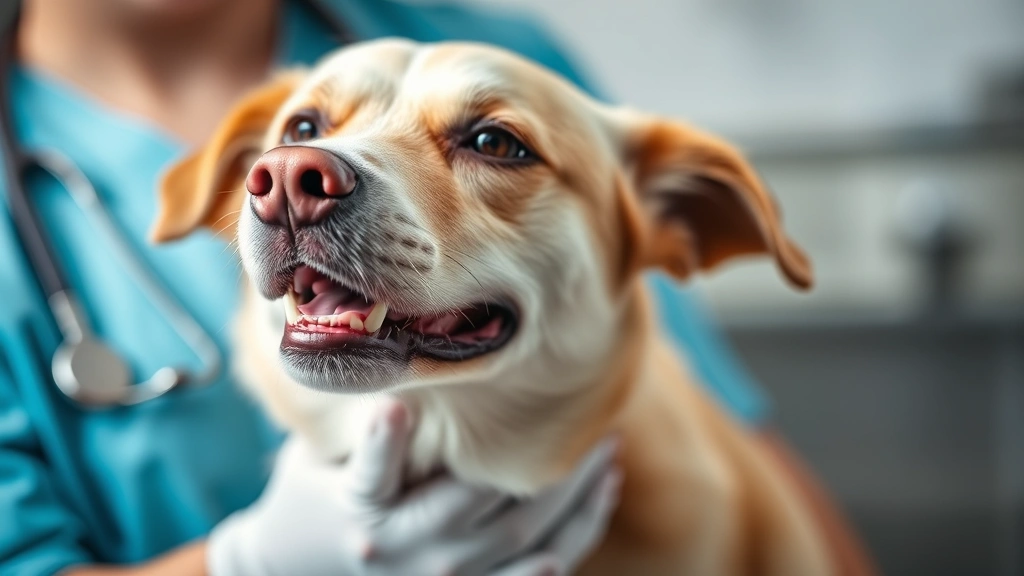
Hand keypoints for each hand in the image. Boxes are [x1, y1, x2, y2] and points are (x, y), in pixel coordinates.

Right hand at [206, 399, 620, 575]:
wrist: (294, 570)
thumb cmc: (314, 495)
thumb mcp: (318, 457)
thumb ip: (361, 423)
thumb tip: (395, 355)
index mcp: (361, 508)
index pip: (372, 473)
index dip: (382, 442)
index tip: (393, 407)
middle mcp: (401, 551)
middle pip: (477, 506)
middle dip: (539, 465)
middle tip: (588, 419)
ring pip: (521, 542)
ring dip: (573, 498)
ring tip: (609, 453)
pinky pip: (530, 574)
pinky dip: (575, 540)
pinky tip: (602, 499)